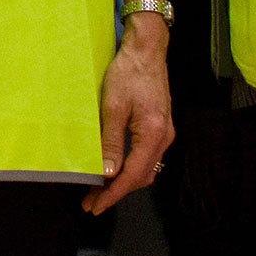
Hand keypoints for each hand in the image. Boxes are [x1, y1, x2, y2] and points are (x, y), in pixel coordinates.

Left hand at [82, 17, 173, 214]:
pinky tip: (115, 168)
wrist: (146, 49)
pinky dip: (131, 167)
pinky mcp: (159, 126)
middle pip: (141, 176)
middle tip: (92, 201)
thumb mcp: (113, 106)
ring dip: (123, 181)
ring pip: (145, 168)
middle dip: (116, 191)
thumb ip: (111, 141)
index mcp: (154, 135)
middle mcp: (164, 138)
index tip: (96, 206)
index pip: (133, 175)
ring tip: (99, 188)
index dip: (113, 194)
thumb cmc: (128, 72)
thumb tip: (106, 172)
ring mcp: (164, 133)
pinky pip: (146, 156)